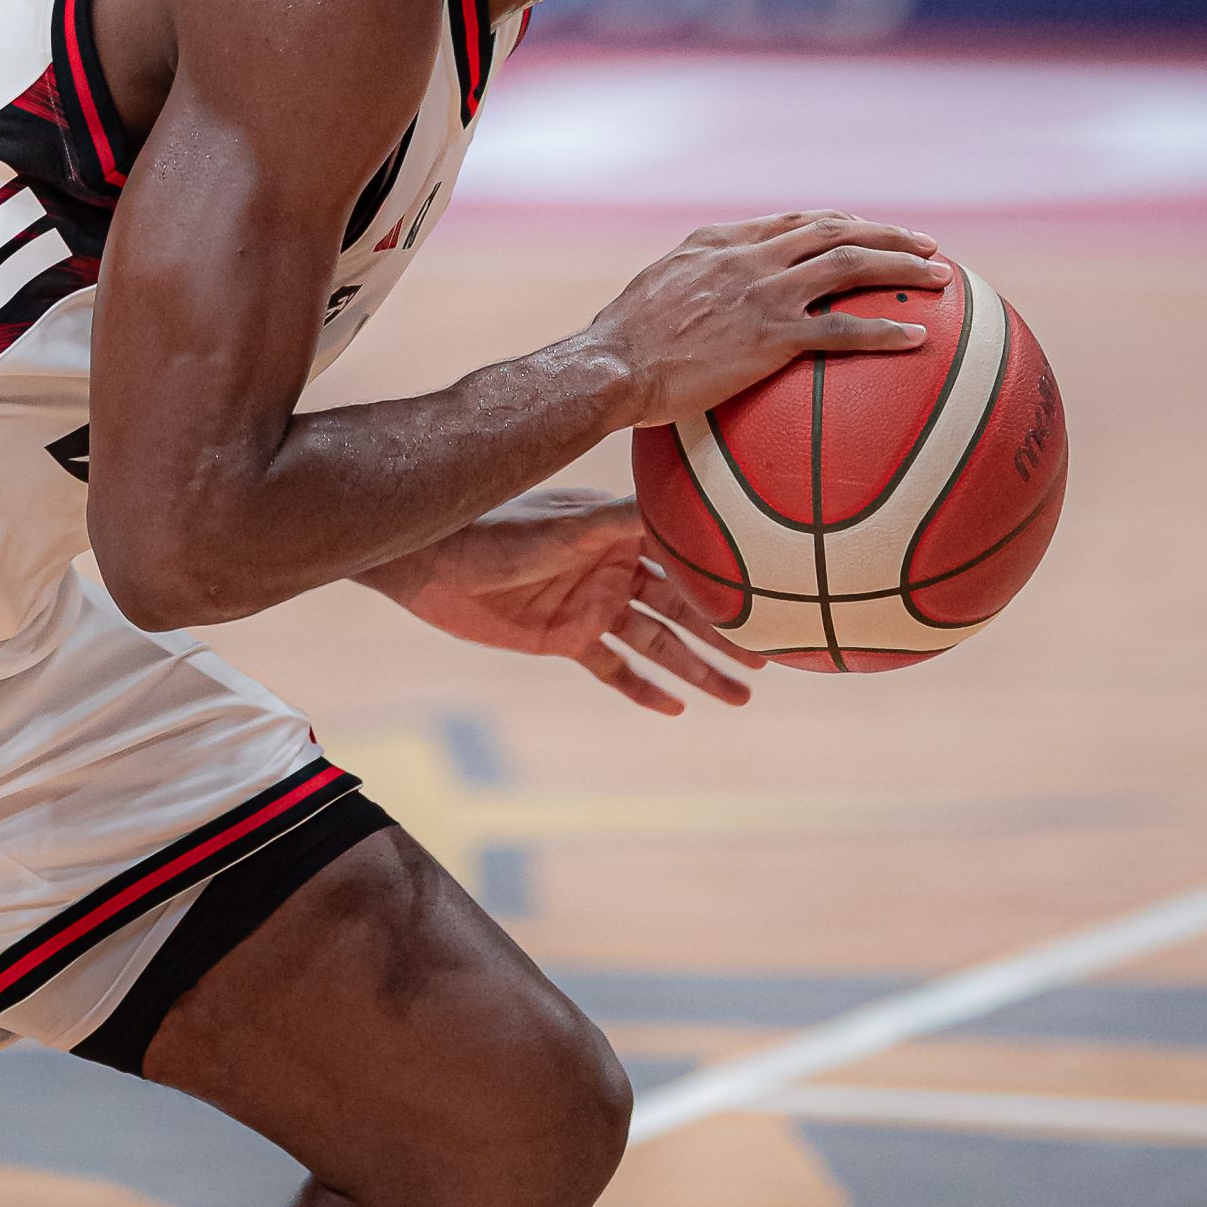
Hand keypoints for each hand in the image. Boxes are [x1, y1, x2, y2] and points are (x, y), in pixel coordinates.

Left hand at [361, 488, 765, 714]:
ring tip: (740, 696)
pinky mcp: (565, 637)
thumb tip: (687, 498)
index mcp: (621, 529)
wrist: (430, 562)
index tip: (776, 597)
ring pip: (658, 642)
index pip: (688, 555)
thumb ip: (625, 518)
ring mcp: (592, 603)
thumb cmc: (496, 529)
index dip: (730, 577)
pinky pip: (614, 668)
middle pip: (683, 605)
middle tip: (772, 661)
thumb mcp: (567, 525)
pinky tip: (676, 708)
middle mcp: (614, 565)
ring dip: (697, 669)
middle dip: (726, 633)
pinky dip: (642, 688)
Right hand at [584, 210, 948, 427]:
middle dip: (888, 233)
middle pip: (835, 231)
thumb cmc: (620, 343)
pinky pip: (843, 331)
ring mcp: (763, 294)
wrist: (609, 366)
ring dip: (903, 266)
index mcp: (721, 243)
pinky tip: (918, 337)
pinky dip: (886, 331)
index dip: (839, 223)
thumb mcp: (654, 290)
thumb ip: (690, 282)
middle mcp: (749, 258)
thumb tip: (700, 300)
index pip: (794, 221)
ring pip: (851, 265)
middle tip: (926, 244)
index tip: (867, 230)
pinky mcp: (771, 337)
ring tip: (941, 276)